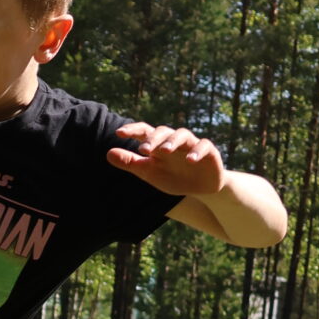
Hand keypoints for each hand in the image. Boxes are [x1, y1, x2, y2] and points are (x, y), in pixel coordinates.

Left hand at [108, 122, 225, 198]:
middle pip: (163, 131)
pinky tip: (190, 160)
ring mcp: (192, 145)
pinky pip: (204, 146)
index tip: (119, 133)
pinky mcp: (209, 152)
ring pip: (183, 135)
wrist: (201, 189)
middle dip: (153, 138)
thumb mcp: (149, 172)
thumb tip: (108, 153)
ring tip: (165, 150)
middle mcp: (175, 141)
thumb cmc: (173, 177)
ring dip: (173, 141)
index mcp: (159, 145)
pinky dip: (197, 151)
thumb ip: (130, 163)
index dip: (133, 130)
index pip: (145, 131)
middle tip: (143, 149)